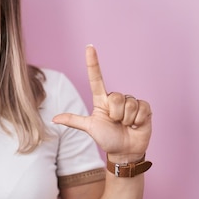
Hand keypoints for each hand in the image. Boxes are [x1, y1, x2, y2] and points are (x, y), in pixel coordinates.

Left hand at [52, 45, 151, 161]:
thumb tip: (54, 119)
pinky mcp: (145, 107)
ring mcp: (131, 102)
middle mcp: (116, 98)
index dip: (93, 62)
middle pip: (115, 97)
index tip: (89, 47)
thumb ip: (74, 121)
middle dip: (116, 114)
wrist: (125, 152)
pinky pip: (141, 108)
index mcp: (101, 99)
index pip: (96, 78)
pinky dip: (138, 121)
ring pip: (129, 104)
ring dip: (127, 119)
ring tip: (126, 125)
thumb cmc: (107, 138)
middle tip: (117, 123)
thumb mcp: (90, 128)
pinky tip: (137, 125)